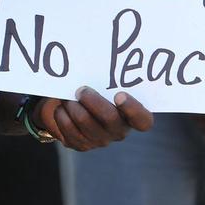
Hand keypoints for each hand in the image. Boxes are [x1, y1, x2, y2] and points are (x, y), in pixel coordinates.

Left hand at [34, 87, 152, 150]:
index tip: (119, 95)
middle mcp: (119, 131)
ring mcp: (100, 140)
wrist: (71, 105)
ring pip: (85, 121)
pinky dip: (62, 115)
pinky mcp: (81, 144)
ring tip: (66, 97)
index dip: (133, 109)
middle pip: (109, 118)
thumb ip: (106, 80)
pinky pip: (69, 129)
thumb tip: (96, 60)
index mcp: (132, 116)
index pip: (143, 120)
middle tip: (81, 90)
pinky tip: (62, 108)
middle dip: (93, 101)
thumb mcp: (102, 84)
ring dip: (73, 105)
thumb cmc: (93, 89)